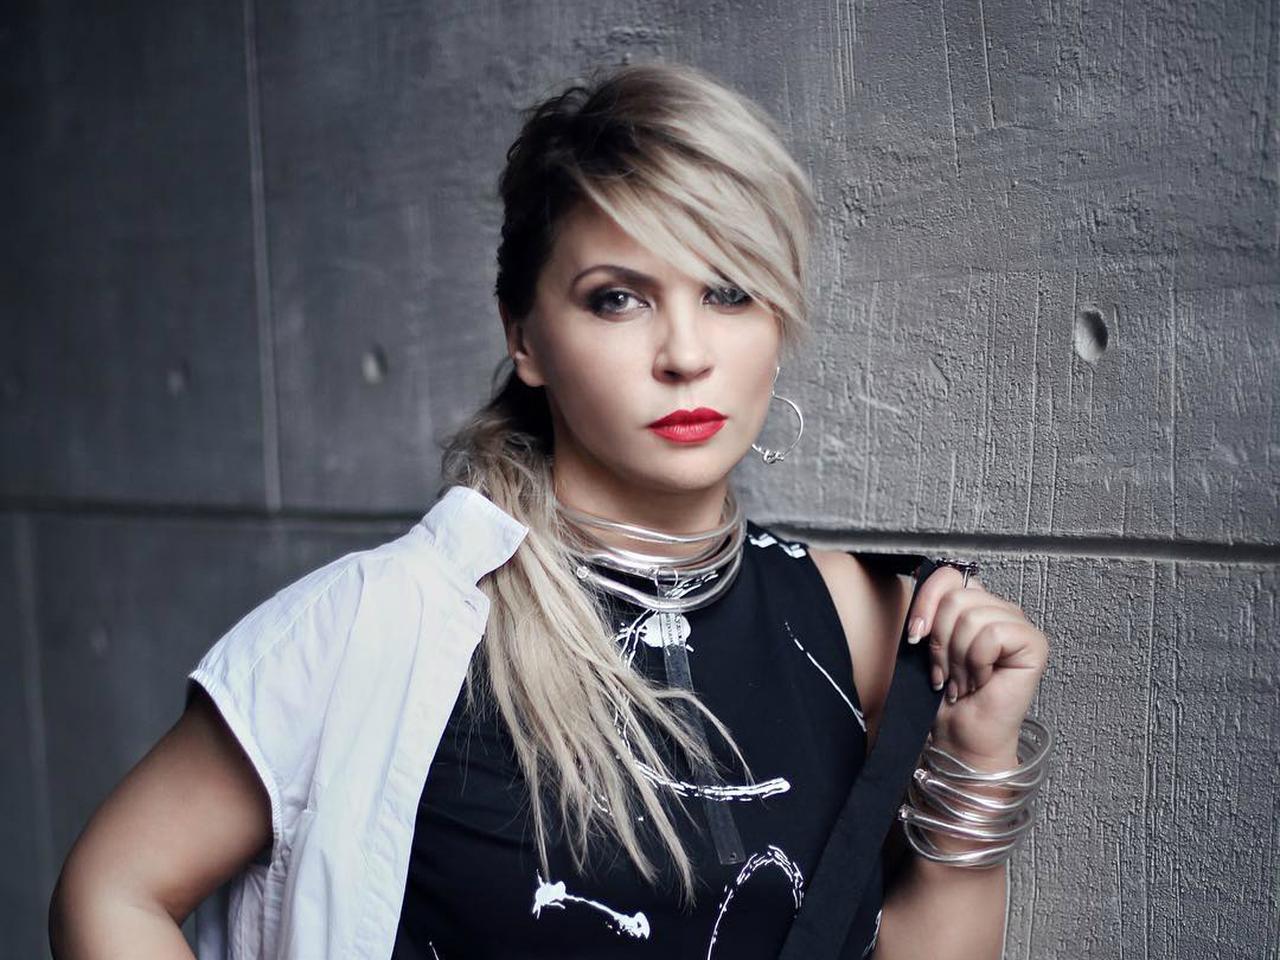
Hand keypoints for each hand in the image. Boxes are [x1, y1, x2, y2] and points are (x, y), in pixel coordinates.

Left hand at [905, 566, 1049, 764]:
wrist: (960, 733)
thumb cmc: (944, 694)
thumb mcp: (926, 644)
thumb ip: (928, 613)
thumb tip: (920, 588)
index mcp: (973, 604)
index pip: (948, 576)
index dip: (926, 603)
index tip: (915, 637)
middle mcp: (998, 609)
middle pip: (956, 598)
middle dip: (940, 642)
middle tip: (945, 672)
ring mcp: (1018, 624)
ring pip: (971, 617)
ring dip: (958, 658)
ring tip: (963, 680)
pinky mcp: (1034, 643)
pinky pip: (993, 634)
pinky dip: (978, 662)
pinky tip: (982, 680)